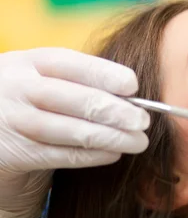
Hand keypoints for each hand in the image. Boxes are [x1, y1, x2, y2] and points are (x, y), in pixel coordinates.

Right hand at [0, 48, 148, 217]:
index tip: (134, 85)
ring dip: (110, 137)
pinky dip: (91, 155)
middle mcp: (16, 88)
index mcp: (28, 62)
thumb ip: (79, 81)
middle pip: (72, 98)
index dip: (103, 73)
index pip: (68, 62)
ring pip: (68, 130)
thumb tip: (134, 94)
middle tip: (144, 121)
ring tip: (139, 141)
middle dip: (114, 110)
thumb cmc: (35, 100)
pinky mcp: (12, 153)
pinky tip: (113, 153)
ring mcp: (12, 121)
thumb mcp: (45, 79)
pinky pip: (59, 156)